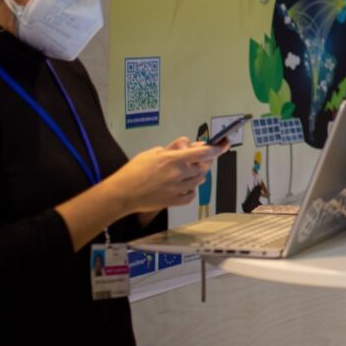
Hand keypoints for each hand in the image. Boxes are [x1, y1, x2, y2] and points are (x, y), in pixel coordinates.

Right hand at [104, 137, 225, 213]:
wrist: (122, 193)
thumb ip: (172, 148)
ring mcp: (177, 188)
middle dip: (203, 162)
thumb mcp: (153, 153)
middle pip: (203, 167)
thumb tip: (187, 144)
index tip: (223, 145)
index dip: (216, 148)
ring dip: (197, 175)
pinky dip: (191, 190)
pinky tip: (183, 186)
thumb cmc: (134, 172)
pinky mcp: (174, 201)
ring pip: (199, 180)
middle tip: (195, 160)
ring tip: (185, 172)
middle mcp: (178, 174)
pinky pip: (191, 195)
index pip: (202, 153)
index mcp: (173, 159)